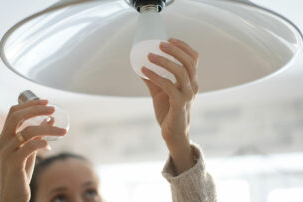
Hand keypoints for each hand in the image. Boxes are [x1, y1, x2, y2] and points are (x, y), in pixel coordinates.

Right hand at [0, 100, 66, 201]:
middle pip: (17, 117)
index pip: (13, 113)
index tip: (46, 101)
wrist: (13, 195)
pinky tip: (49, 148)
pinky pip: (30, 146)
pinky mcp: (13, 163)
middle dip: (37, 109)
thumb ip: (37, 135)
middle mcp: (2, 142)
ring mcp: (6, 152)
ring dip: (49, 129)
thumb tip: (50, 119)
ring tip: (63, 132)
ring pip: (28, 131)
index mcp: (5, 136)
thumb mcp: (29, 150)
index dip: (30, 104)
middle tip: (53, 109)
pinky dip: (43, 143)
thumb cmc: (21, 171)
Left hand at [141, 38, 198, 173]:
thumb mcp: (160, 92)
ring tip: (149, 55)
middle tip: (160, 43)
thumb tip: (139, 66)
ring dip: (164, 61)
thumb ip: (153, 80)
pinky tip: (144, 71)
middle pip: (189, 62)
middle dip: (175, 50)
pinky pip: (169, 86)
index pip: (193, 59)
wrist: (173, 134)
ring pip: (181, 72)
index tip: (169, 38)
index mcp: (191, 82)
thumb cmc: (169, 112)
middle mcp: (193, 86)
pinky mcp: (180, 104)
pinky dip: (155, 76)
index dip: (183, 47)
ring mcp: (188, 95)